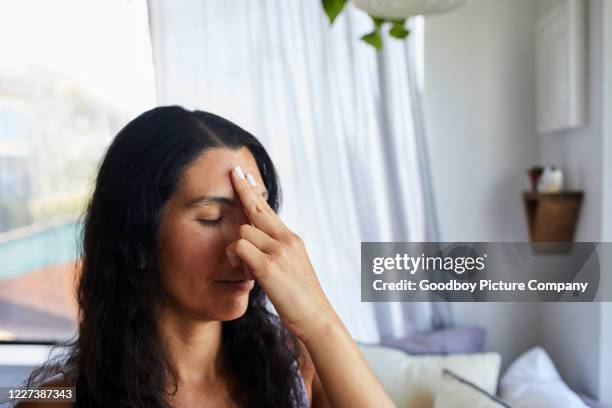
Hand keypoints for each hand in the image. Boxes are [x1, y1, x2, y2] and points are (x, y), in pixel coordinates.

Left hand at [225, 166, 338, 342]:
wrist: (317, 318)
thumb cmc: (302, 298)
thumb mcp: (292, 268)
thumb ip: (277, 252)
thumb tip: (258, 243)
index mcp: (291, 239)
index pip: (267, 210)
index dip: (253, 193)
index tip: (244, 176)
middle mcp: (287, 240)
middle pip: (256, 209)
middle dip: (242, 191)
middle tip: (232, 172)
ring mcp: (279, 251)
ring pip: (243, 232)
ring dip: (236, 248)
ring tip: (244, 269)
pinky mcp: (269, 267)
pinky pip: (239, 247)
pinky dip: (234, 257)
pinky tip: (242, 272)